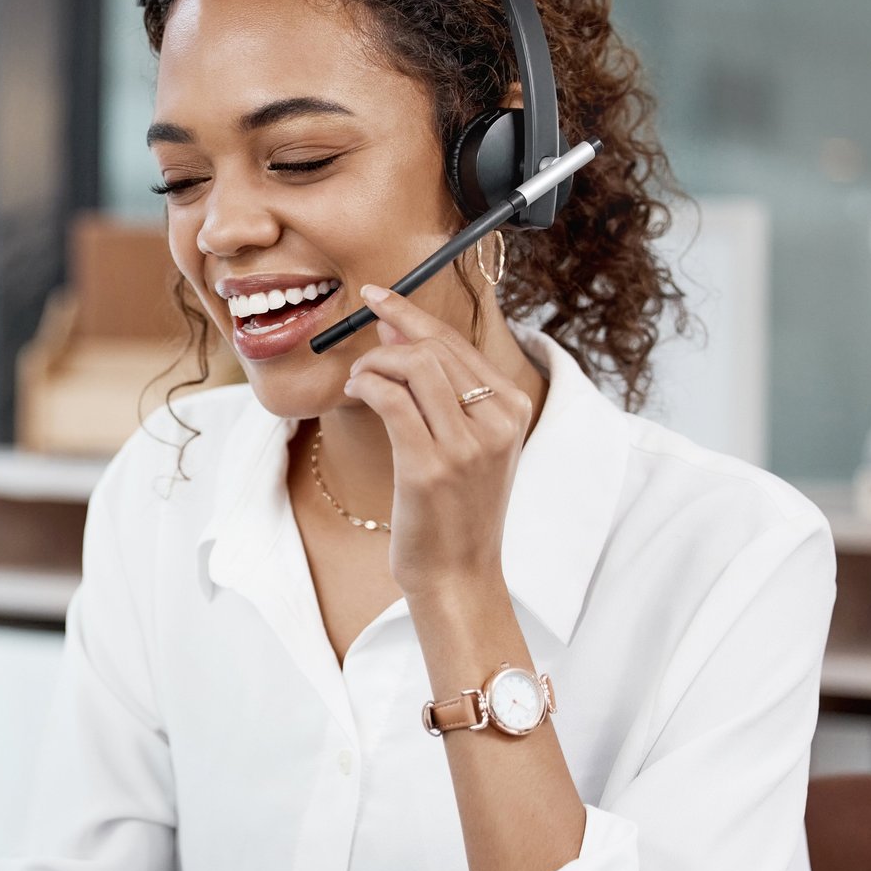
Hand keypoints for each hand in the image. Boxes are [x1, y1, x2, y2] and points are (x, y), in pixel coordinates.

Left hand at [340, 285, 533, 599]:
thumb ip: (440, 387)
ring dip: (372, 363)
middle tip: (361, 359)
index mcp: (514, 408)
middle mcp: (498, 421)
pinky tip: (356, 393)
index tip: (377, 296)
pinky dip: (366, 385)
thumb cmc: (455, 508)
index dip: (411, 313)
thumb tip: (396, 328)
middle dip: (387, 340)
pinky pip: (391, 399)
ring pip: (413, 365)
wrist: (459, 575)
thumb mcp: (466, 442)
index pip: (457, 342)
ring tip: (358, 382)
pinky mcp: (431, 466)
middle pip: (433, 348)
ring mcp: (468, 444)